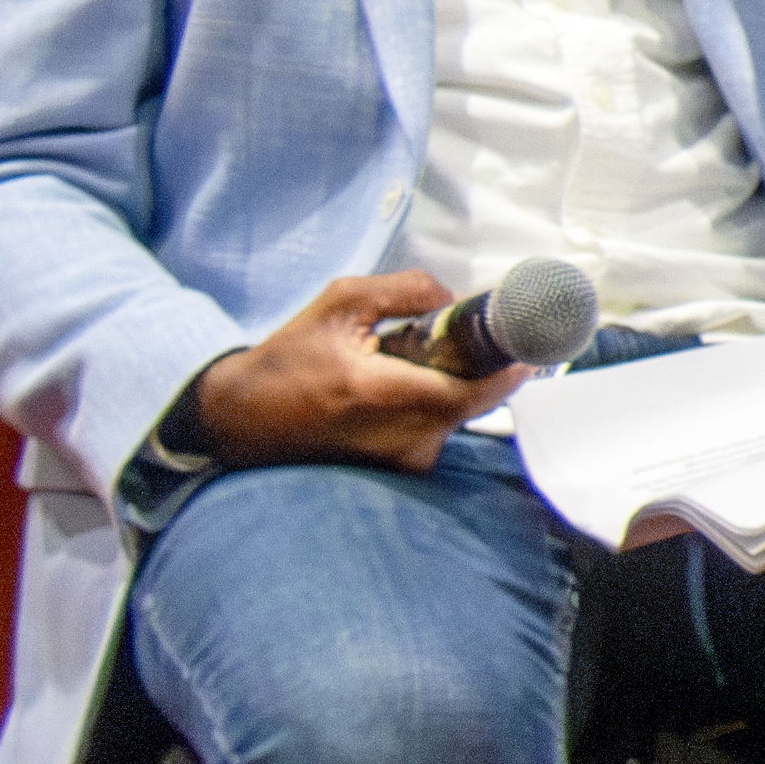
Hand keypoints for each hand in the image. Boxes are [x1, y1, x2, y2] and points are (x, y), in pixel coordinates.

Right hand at [193, 272, 527, 472]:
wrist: (240, 419)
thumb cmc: (288, 361)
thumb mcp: (338, 306)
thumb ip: (402, 290)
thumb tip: (450, 296)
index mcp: (388, 396)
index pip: (479, 389)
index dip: (510, 366)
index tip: (524, 340)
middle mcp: (404, 439)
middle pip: (475, 401)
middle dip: (476, 368)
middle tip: (456, 341)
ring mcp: (403, 462)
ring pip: (458, 417)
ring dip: (450, 387)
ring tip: (407, 367)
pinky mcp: (397, 472)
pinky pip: (438, 432)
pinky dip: (431, 407)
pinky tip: (397, 391)